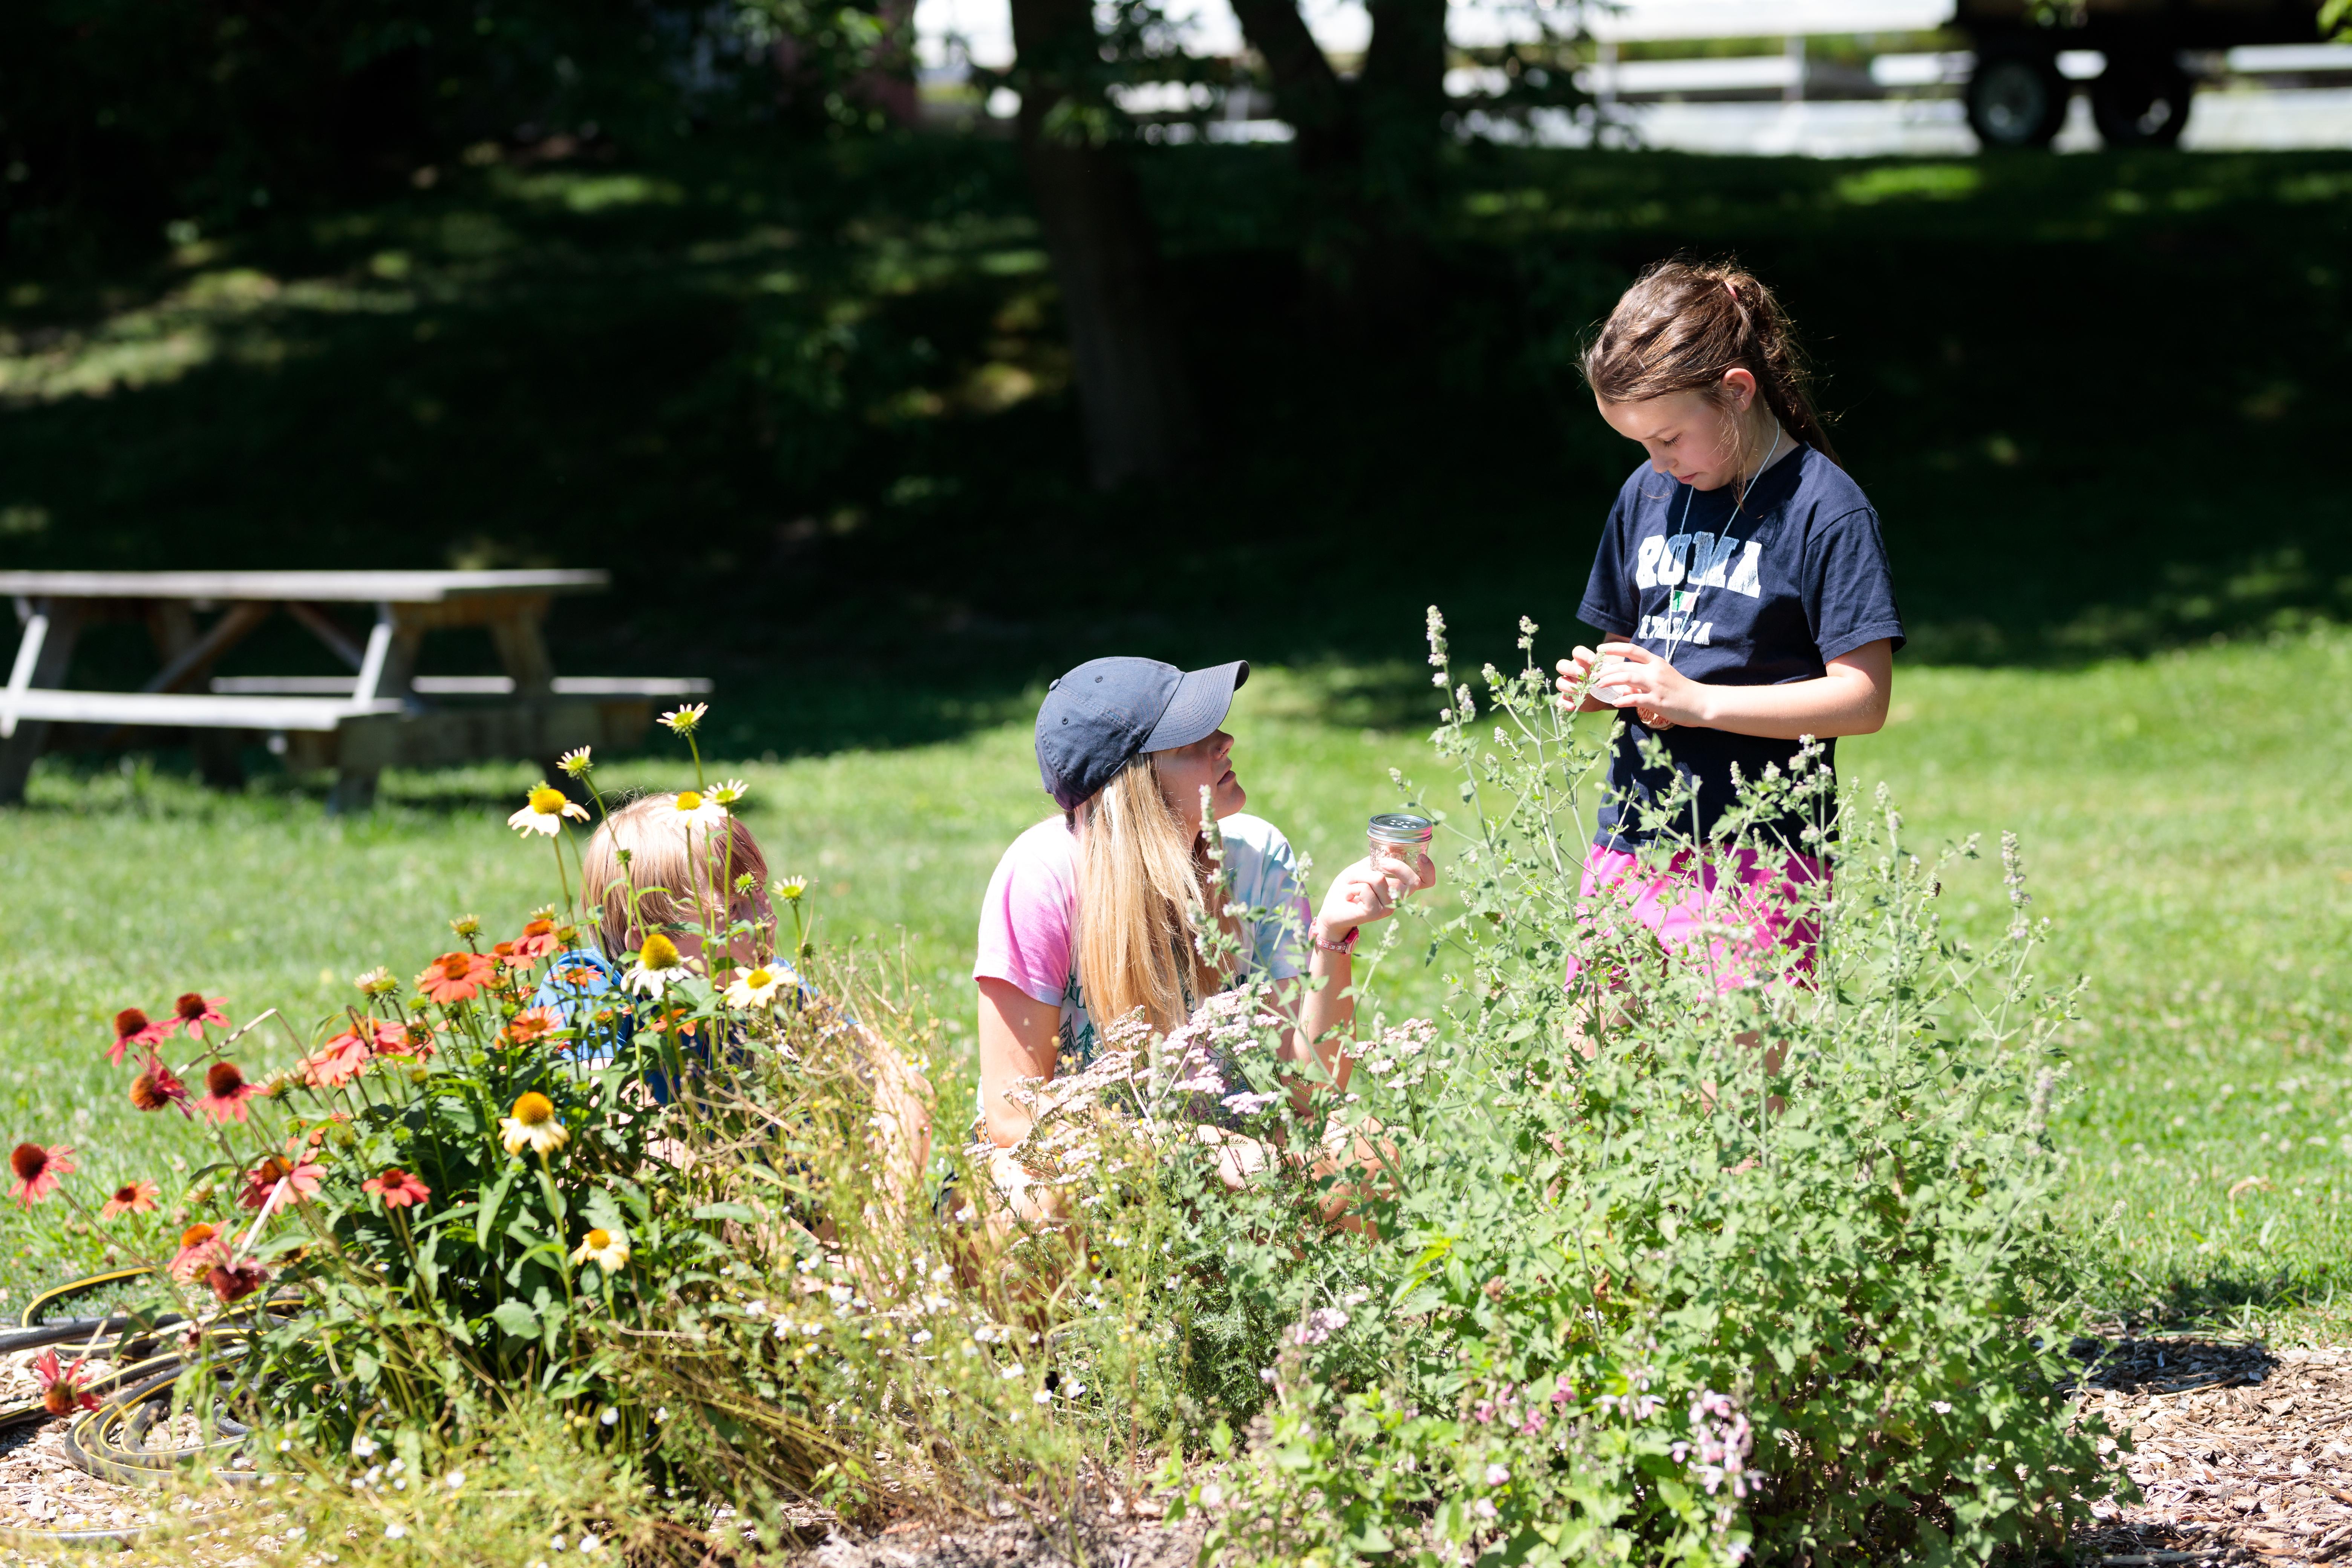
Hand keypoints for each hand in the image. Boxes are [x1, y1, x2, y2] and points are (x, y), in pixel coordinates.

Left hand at [1316, 850, 1437, 945]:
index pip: (1425, 881)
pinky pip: (1366, 889)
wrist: (1332, 908)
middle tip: (1381, 862)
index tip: (1421, 857)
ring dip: (1360, 875)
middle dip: (1398, 866)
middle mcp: (1398, 898)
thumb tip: (1392, 846)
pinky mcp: (1374, 913)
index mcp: (1399, 886)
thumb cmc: (1350, 886)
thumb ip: (1379, 859)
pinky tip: (1349, 895)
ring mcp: (1388, 907)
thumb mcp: (1364, 867)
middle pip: (1413, 882)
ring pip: (1380, 879)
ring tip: (1352, 883)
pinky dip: (1353, 886)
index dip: (1429, 870)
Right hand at [1554, 647, 1609, 713]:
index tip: (1594, 661)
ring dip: (1567, 686)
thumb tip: (1608, 664)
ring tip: (1578, 691)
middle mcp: (1571, 672)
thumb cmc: (1605, 680)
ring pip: (1559, 682)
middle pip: (1562, 665)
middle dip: (1571, 669)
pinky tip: (1573, 706)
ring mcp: (1567, 686)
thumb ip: (1607, 668)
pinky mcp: (1567, 699)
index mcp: (1581, 662)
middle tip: (1581, 674)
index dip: (1584, 654)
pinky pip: (1560, 701)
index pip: (1577, 652)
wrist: (1604, 697)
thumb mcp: (1607, 673)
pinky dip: (1564, 703)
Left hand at [1585, 641, 1709, 729]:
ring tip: (1598, 685)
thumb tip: (1625, 686)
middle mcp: (1655, 671)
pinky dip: (1623, 700)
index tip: (1599, 649)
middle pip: (1625, 666)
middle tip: (1594, 674)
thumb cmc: (1681, 691)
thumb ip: (1644, 679)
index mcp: (1656, 662)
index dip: (1614, 648)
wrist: (1702, 703)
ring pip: (1628, 678)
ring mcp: (1656, 685)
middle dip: (1606, 670)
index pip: (1632, 650)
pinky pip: (1635, 699)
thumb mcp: (1663, 679)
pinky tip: (1614, 702)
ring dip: (1610, 681)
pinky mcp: (1657, 701)